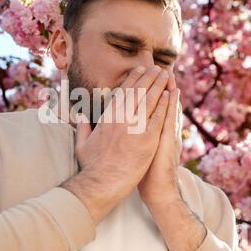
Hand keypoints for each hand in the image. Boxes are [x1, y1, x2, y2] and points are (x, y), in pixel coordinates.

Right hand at [61, 65, 169, 224]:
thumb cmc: (91, 166)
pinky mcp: (148, 138)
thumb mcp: (82, 143)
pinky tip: (170, 94)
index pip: (123, 92)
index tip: (140, 70)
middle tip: (157, 68)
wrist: (102, 183)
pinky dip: (165, 104)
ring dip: (159, 85)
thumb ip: (83, 127)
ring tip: (166, 75)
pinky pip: (159, 116)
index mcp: (107, 117)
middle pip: (138, 91)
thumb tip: (80, 116)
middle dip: (149, 77)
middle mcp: (121, 118)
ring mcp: (135, 127)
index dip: (133, 79)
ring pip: (150, 100)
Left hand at [137, 73, 182, 206]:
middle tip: (158, 67)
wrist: (157, 191)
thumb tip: (123, 125)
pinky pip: (169, 120)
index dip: (147, 92)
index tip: (143, 76)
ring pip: (166, 108)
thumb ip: (136, 137)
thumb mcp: (140, 152)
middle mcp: (159, 130)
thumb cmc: (142, 173)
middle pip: (159, 103)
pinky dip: (171, 106)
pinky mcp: (167, 141)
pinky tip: (173, 93)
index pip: (149, 107)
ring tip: (167, 72)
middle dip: (157, 85)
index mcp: (151, 131)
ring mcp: (165, 135)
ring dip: (167, 90)